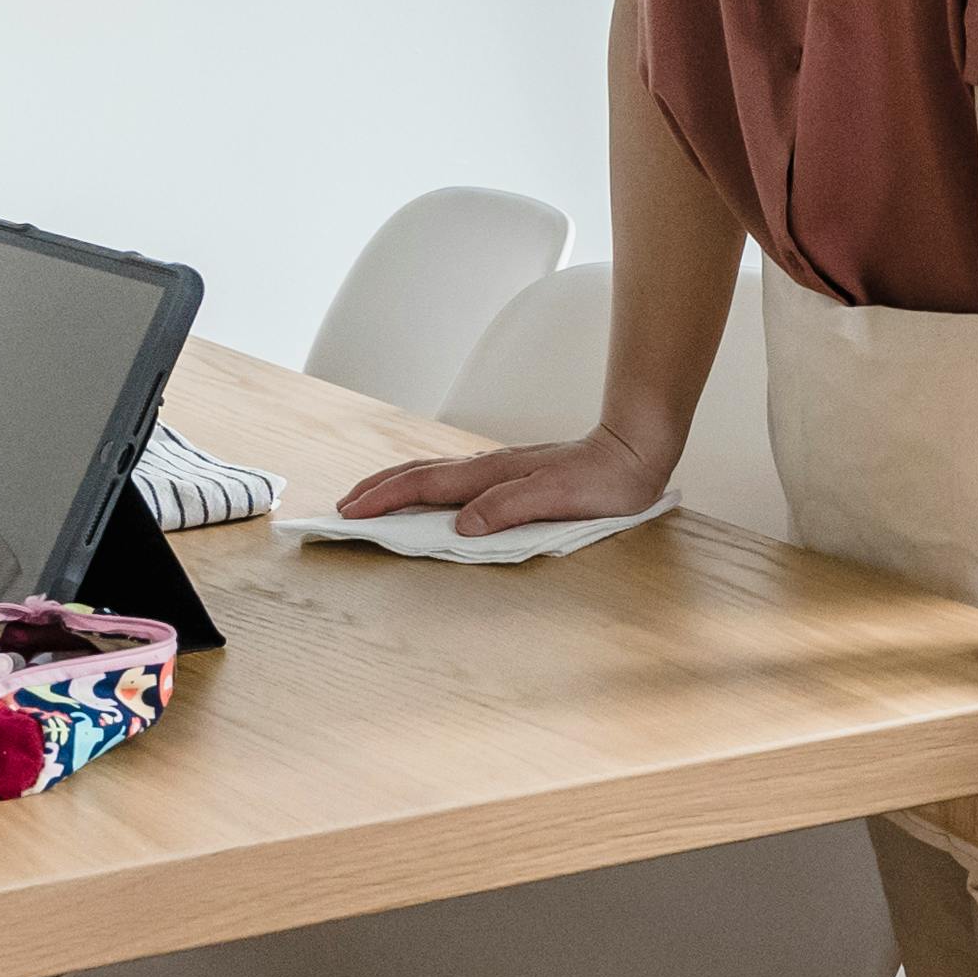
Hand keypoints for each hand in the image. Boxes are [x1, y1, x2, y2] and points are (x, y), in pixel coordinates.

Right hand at [342, 423, 673, 538]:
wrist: (634, 452)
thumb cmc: (603, 481)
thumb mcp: (558, 499)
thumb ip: (509, 508)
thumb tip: (461, 524)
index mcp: (491, 474)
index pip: (424, 484)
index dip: (384, 498)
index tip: (350, 512)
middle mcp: (487, 466)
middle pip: (418, 473)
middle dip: (377, 488)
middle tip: (342, 506)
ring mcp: (496, 468)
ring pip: (432, 473)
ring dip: (396, 485)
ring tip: (369, 497)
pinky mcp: (508, 475)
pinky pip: (452, 479)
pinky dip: (424, 485)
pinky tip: (425, 494)